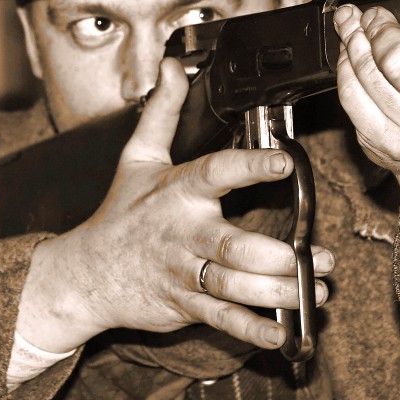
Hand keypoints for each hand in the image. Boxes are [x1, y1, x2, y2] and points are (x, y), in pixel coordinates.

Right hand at [16, 58, 333, 353]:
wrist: (86, 274)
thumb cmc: (121, 215)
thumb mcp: (138, 158)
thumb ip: (164, 113)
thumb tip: (175, 67)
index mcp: (177, 192)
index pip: (216, 173)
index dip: (250, 166)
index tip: (283, 160)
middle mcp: (182, 233)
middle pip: (230, 246)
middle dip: (273, 256)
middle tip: (312, 256)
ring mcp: (182, 272)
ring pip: (232, 286)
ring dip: (276, 292)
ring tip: (314, 287)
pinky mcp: (183, 305)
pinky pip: (222, 319)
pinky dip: (253, 328)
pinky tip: (283, 331)